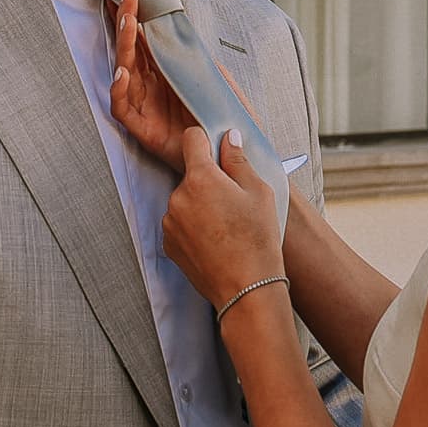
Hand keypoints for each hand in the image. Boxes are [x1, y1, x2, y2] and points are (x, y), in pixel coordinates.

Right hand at [109, 0, 263, 171]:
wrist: (230, 163)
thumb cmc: (224, 127)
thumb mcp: (226, 92)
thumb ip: (214, 72)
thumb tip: (201, 51)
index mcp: (168, 76)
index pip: (149, 41)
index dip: (140, 17)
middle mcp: (152, 88)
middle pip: (133, 49)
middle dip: (129, 21)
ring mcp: (145, 107)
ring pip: (125, 71)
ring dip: (124, 46)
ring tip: (128, 24)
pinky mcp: (142, 129)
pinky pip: (122, 107)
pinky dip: (118, 89)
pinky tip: (122, 72)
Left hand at [163, 127, 284, 311]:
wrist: (246, 288)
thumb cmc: (257, 240)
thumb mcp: (259, 192)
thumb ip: (238, 160)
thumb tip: (229, 138)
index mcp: (200, 178)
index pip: (191, 139)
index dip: (206, 140)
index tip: (217, 149)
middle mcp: (178, 197)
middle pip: (191, 174)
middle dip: (209, 180)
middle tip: (234, 201)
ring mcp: (170, 222)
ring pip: (185, 200)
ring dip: (200, 205)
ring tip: (226, 226)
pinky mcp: (168, 243)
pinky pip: (180, 223)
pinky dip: (194, 226)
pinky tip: (216, 240)